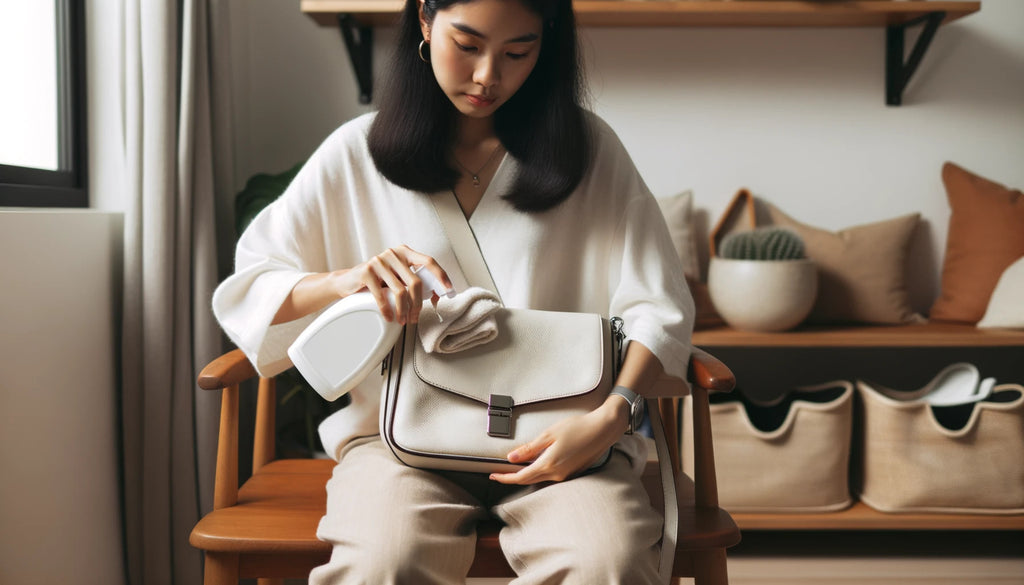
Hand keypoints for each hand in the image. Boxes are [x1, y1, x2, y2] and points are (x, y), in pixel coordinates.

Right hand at [335, 245, 451, 324]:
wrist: (347, 281)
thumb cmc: (377, 281)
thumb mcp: (397, 276)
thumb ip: (413, 280)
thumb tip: (435, 294)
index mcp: (404, 252)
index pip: (428, 261)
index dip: (441, 276)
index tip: (448, 289)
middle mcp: (393, 254)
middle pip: (415, 281)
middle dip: (418, 304)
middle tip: (415, 317)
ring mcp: (379, 261)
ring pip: (400, 290)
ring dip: (403, 310)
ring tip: (403, 319)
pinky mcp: (366, 272)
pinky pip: (382, 295)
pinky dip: (387, 310)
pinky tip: (389, 317)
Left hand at [489, 396, 628, 484]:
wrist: (603, 430)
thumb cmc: (578, 428)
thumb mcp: (549, 434)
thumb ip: (529, 448)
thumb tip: (512, 458)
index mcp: (549, 465)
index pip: (521, 477)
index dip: (505, 478)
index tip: (493, 476)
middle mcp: (557, 474)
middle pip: (529, 480)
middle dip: (512, 478)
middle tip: (499, 474)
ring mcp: (566, 475)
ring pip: (540, 479)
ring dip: (526, 475)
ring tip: (514, 469)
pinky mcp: (573, 472)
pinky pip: (551, 476)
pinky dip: (540, 472)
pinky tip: (536, 465)